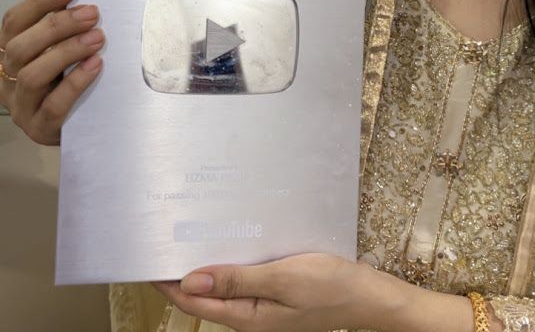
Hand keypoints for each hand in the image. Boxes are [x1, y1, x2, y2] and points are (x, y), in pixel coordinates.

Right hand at [0, 0, 104, 143]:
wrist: (77, 125)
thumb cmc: (66, 76)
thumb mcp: (63, 41)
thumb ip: (64, 8)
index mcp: (10, 51)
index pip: (14, 21)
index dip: (40, 1)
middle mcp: (8, 77)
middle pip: (20, 46)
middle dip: (57, 25)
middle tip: (92, 13)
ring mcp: (21, 105)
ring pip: (33, 75)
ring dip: (67, 52)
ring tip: (98, 38)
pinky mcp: (40, 128)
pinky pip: (53, 106)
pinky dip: (75, 83)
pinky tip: (96, 66)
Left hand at [154, 253, 473, 331]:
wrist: (372, 297)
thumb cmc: (332, 288)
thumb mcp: (284, 280)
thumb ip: (238, 280)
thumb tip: (190, 282)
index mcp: (247, 317)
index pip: (193, 300)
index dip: (167, 280)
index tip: (147, 253)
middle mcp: (251, 315)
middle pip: (205, 294)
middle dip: (183, 268)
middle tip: (168, 234)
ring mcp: (266, 305)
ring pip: (225, 284)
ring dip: (209, 261)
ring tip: (195, 231)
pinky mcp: (280, 292)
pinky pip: (247, 277)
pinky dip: (234, 260)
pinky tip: (237, 238)